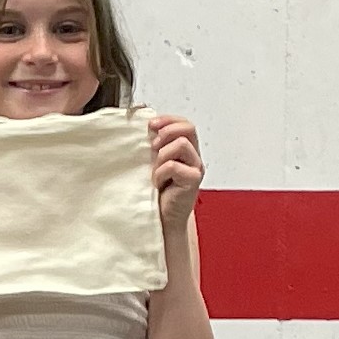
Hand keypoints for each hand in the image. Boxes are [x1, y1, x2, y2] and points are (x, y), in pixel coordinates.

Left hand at [147, 111, 203, 228]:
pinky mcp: (192, 181)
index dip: (168, 120)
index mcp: (186, 150)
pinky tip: (158, 183)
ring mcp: (195, 168)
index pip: (184, 124)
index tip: (151, 124)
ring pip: (181, 144)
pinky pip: (174, 165)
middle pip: (188, 128)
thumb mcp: (153, 162)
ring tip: (155, 171)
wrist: (162, 218)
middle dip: (167, 132)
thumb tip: (143, 124)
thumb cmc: (157, 192)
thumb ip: (154, 145)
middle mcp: (194, 157)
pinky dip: (160, 172)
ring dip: (162, 155)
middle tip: (153, 146)